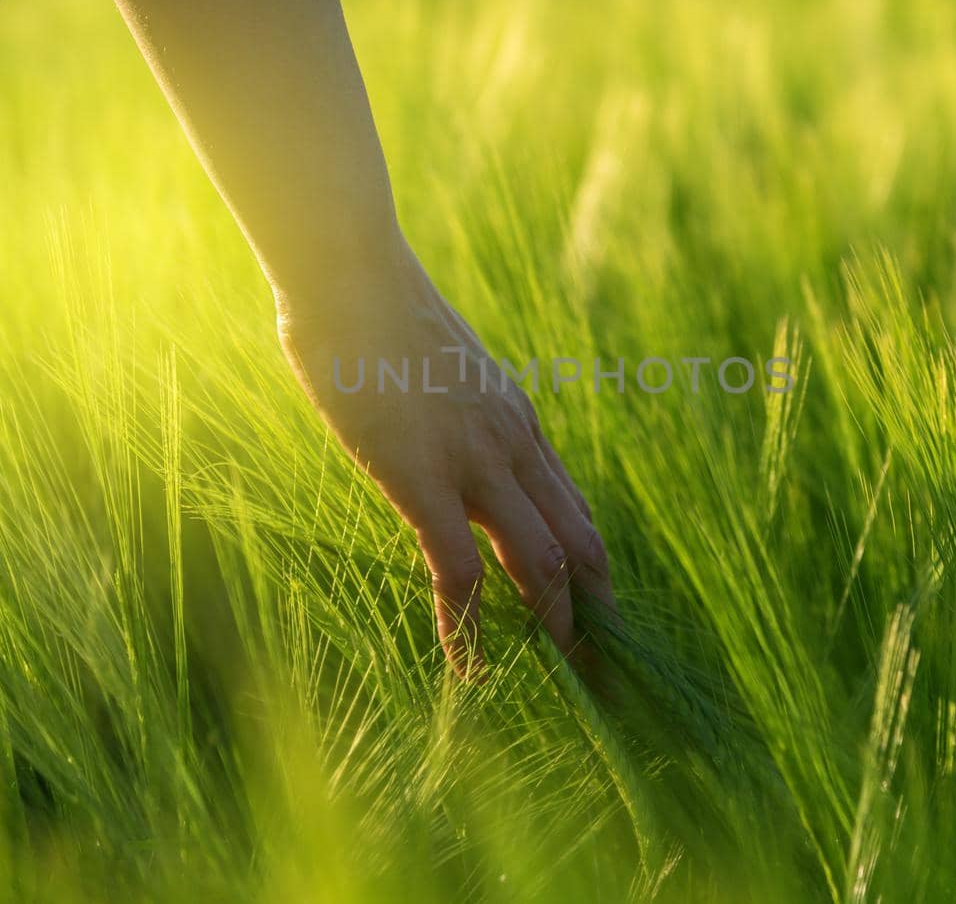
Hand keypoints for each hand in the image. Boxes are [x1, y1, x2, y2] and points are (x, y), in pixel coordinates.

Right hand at [274, 236, 614, 675]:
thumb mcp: (440, 368)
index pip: (576, 510)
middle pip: (583, 544)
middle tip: (604, 672)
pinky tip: (469, 668)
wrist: (351, 272)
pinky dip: (469, 629)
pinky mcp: (422, 478)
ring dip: (555, 630)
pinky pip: (459, 570)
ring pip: (542, 565)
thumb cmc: (378, 311)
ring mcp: (475, 463)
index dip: (592, 571)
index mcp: (520, 421)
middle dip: (599, 612)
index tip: (595, 615)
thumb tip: (433, 437)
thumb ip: (453, 411)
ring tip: (560, 683)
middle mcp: (515, 445)